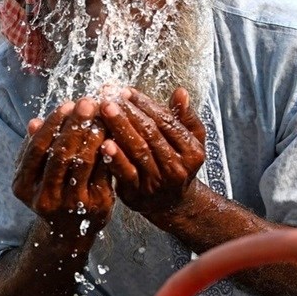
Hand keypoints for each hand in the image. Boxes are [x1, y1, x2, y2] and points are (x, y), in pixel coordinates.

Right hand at [13, 98, 114, 247]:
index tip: (66, 105)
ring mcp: (71, 204)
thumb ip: (36, 150)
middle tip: (87, 103)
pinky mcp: (95, 206)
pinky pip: (102, 171)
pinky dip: (106, 149)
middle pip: (60, 154)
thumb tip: (34, 122)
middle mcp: (44, 198)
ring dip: (92, 134)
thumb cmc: (52, 193)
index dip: (53, 124)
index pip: (37, 149)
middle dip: (75, 125)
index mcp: (23, 187)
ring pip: (82, 161)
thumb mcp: (36, 175)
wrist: (70, 232)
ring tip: (100, 115)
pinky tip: (111, 133)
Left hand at [100, 87, 205, 216]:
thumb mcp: (191, 141)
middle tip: (110, 97)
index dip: (145, 104)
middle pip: (151, 134)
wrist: (171, 204)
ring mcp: (157, 182)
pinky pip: (125, 173)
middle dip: (129, 113)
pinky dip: (115, 158)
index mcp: (192, 152)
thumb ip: (185, 117)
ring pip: (138, 151)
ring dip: (120, 129)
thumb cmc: (178, 164)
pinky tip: (103, 143)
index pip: (167, 121)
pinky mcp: (138, 194)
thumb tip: (181, 92)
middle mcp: (177, 168)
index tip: (126, 91)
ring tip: (104, 112)